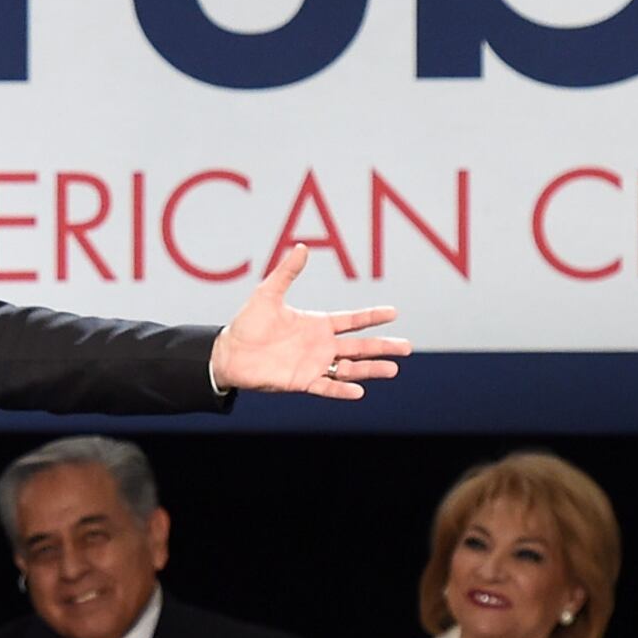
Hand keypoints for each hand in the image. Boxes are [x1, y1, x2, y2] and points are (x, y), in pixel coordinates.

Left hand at [205, 245, 412, 399]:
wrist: (229, 353)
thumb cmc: (248, 323)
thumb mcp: (268, 293)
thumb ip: (287, 273)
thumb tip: (301, 247)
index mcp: (317, 324)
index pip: (352, 320)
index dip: (373, 316)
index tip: (394, 312)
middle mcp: (321, 345)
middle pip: (359, 346)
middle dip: (383, 346)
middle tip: (407, 347)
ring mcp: (314, 364)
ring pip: (349, 368)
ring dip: (370, 369)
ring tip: (392, 370)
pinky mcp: (302, 382)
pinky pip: (326, 387)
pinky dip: (341, 390)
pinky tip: (359, 391)